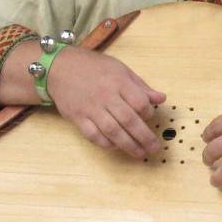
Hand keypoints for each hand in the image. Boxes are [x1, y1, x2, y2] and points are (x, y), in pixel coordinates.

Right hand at [48, 47, 166, 158]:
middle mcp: (105, 96)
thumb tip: (161, 98)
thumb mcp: (120, 70)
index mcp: (118, 82)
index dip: (148, 114)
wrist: (60, 67)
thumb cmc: (94, 68)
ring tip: (140, 153)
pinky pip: (93, 135)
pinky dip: (106, 143)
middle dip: (144, 137)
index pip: (139, 103)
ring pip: (112, 131)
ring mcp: (90, 108)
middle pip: (128, 120)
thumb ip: (141, 86)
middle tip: (154, 148)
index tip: (150, 118)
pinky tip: (116, 147)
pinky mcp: (77, 117)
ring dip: (128, 145)